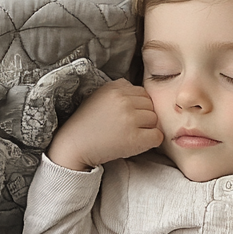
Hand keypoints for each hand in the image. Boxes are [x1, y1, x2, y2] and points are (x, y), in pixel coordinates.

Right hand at [46, 79, 162, 170]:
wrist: (75, 146)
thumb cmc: (87, 123)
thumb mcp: (98, 96)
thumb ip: (117, 89)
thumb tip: (134, 88)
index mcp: (115, 89)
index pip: (142, 93)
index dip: (138, 106)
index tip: (127, 116)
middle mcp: (123, 101)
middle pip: (151, 105)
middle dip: (143, 116)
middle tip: (129, 127)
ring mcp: (130, 119)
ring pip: (155, 120)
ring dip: (147, 129)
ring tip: (130, 135)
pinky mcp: (134, 138)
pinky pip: (157, 136)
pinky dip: (151, 141)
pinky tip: (137, 143)